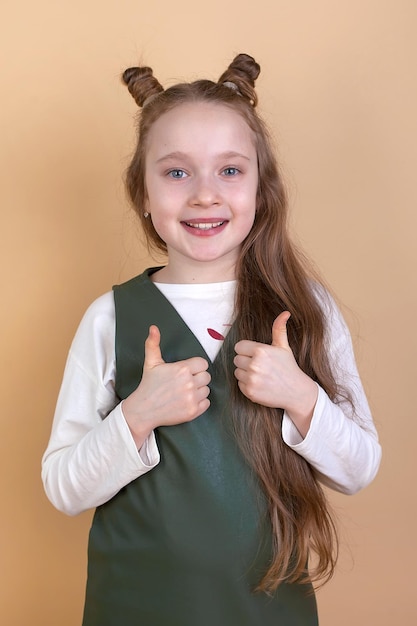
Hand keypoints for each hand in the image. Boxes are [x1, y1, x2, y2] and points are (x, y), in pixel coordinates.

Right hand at [123, 325, 210, 447]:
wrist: (143, 410)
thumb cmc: (148, 385)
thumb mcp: (151, 362)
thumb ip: (153, 343)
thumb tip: (153, 328)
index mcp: (182, 369)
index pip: (203, 364)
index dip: (196, 367)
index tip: (187, 371)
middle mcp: (189, 383)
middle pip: (206, 377)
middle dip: (197, 378)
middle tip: (185, 382)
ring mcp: (192, 398)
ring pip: (207, 390)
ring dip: (198, 391)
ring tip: (185, 392)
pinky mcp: (193, 411)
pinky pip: (206, 403)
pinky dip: (199, 403)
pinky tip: (187, 401)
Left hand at [233, 312, 317, 436]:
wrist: (296, 392)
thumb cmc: (289, 367)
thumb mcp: (284, 347)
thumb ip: (279, 329)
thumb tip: (285, 312)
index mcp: (261, 351)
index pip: (239, 347)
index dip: (246, 350)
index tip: (255, 355)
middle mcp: (255, 365)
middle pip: (237, 359)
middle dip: (245, 361)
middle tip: (259, 366)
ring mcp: (252, 379)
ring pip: (237, 372)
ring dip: (245, 373)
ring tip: (260, 375)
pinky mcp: (250, 392)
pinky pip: (239, 384)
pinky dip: (247, 385)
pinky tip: (259, 384)